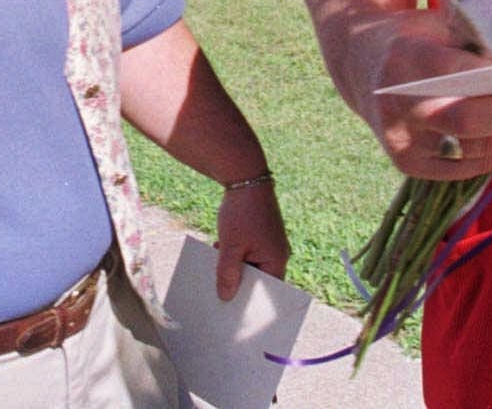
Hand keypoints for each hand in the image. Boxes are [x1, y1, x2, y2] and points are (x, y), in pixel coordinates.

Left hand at [213, 181, 288, 299]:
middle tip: (219, 297)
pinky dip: (233, 254)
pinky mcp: (259, 234)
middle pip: (258, 280)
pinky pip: (246, 252)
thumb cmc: (242, 213)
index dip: (252, 303)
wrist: (245, 177)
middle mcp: (277, 253)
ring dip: (233, 268)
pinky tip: (217, 251)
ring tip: (214, 274)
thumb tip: (225, 298)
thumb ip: (227, 273)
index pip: (268, 292)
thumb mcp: (230, 246)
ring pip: (250, 265)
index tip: (235, 314)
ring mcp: (268, 243)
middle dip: (239, 285)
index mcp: (277, 259)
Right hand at [340, 7, 491, 180]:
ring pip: (473, 148)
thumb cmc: (411, 38)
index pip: (457, 73)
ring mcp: (401, 141)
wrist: (360, 65)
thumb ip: (478, 42)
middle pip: (467, 119)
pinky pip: (466, 167)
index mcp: (403, 59)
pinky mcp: (408, 164)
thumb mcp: (437, 23)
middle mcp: (397, 106)